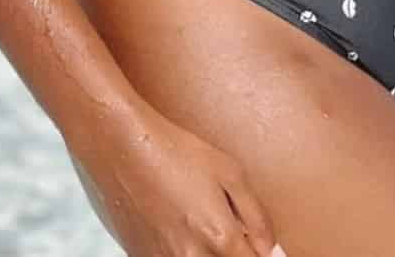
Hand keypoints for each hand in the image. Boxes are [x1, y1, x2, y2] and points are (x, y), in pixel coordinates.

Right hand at [65, 100, 284, 256]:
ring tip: (202, 226)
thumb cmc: (178, 152)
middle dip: (234, 254)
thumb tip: (271, 248)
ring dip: (207, 254)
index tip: (262, 248)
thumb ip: (255, 215)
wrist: (123, 148)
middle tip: (232, 233)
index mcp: (218, 237)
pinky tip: (181, 230)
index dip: (262, 256)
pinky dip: (185, 253)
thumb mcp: (229, 171)